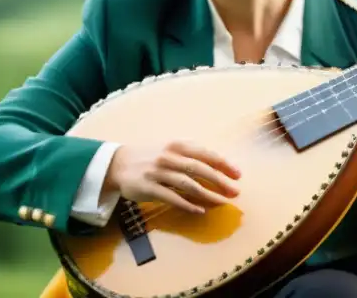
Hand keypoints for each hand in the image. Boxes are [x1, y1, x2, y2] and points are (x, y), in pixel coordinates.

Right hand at [103, 140, 240, 214]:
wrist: (118, 164)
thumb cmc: (150, 156)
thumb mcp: (170, 149)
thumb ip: (190, 155)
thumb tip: (217, 167)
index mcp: (177, 145)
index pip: (205, 153)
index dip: (223, 164)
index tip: (238, 174)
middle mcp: (169, 157)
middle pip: (199, 169)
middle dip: (220, 181)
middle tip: (235, 192)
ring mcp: (158, 172)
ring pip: (188, 184)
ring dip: (207, 194)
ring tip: (222, 203)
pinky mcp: (149, 188)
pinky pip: (172, 197)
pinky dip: (187, 204)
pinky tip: (200, 210)